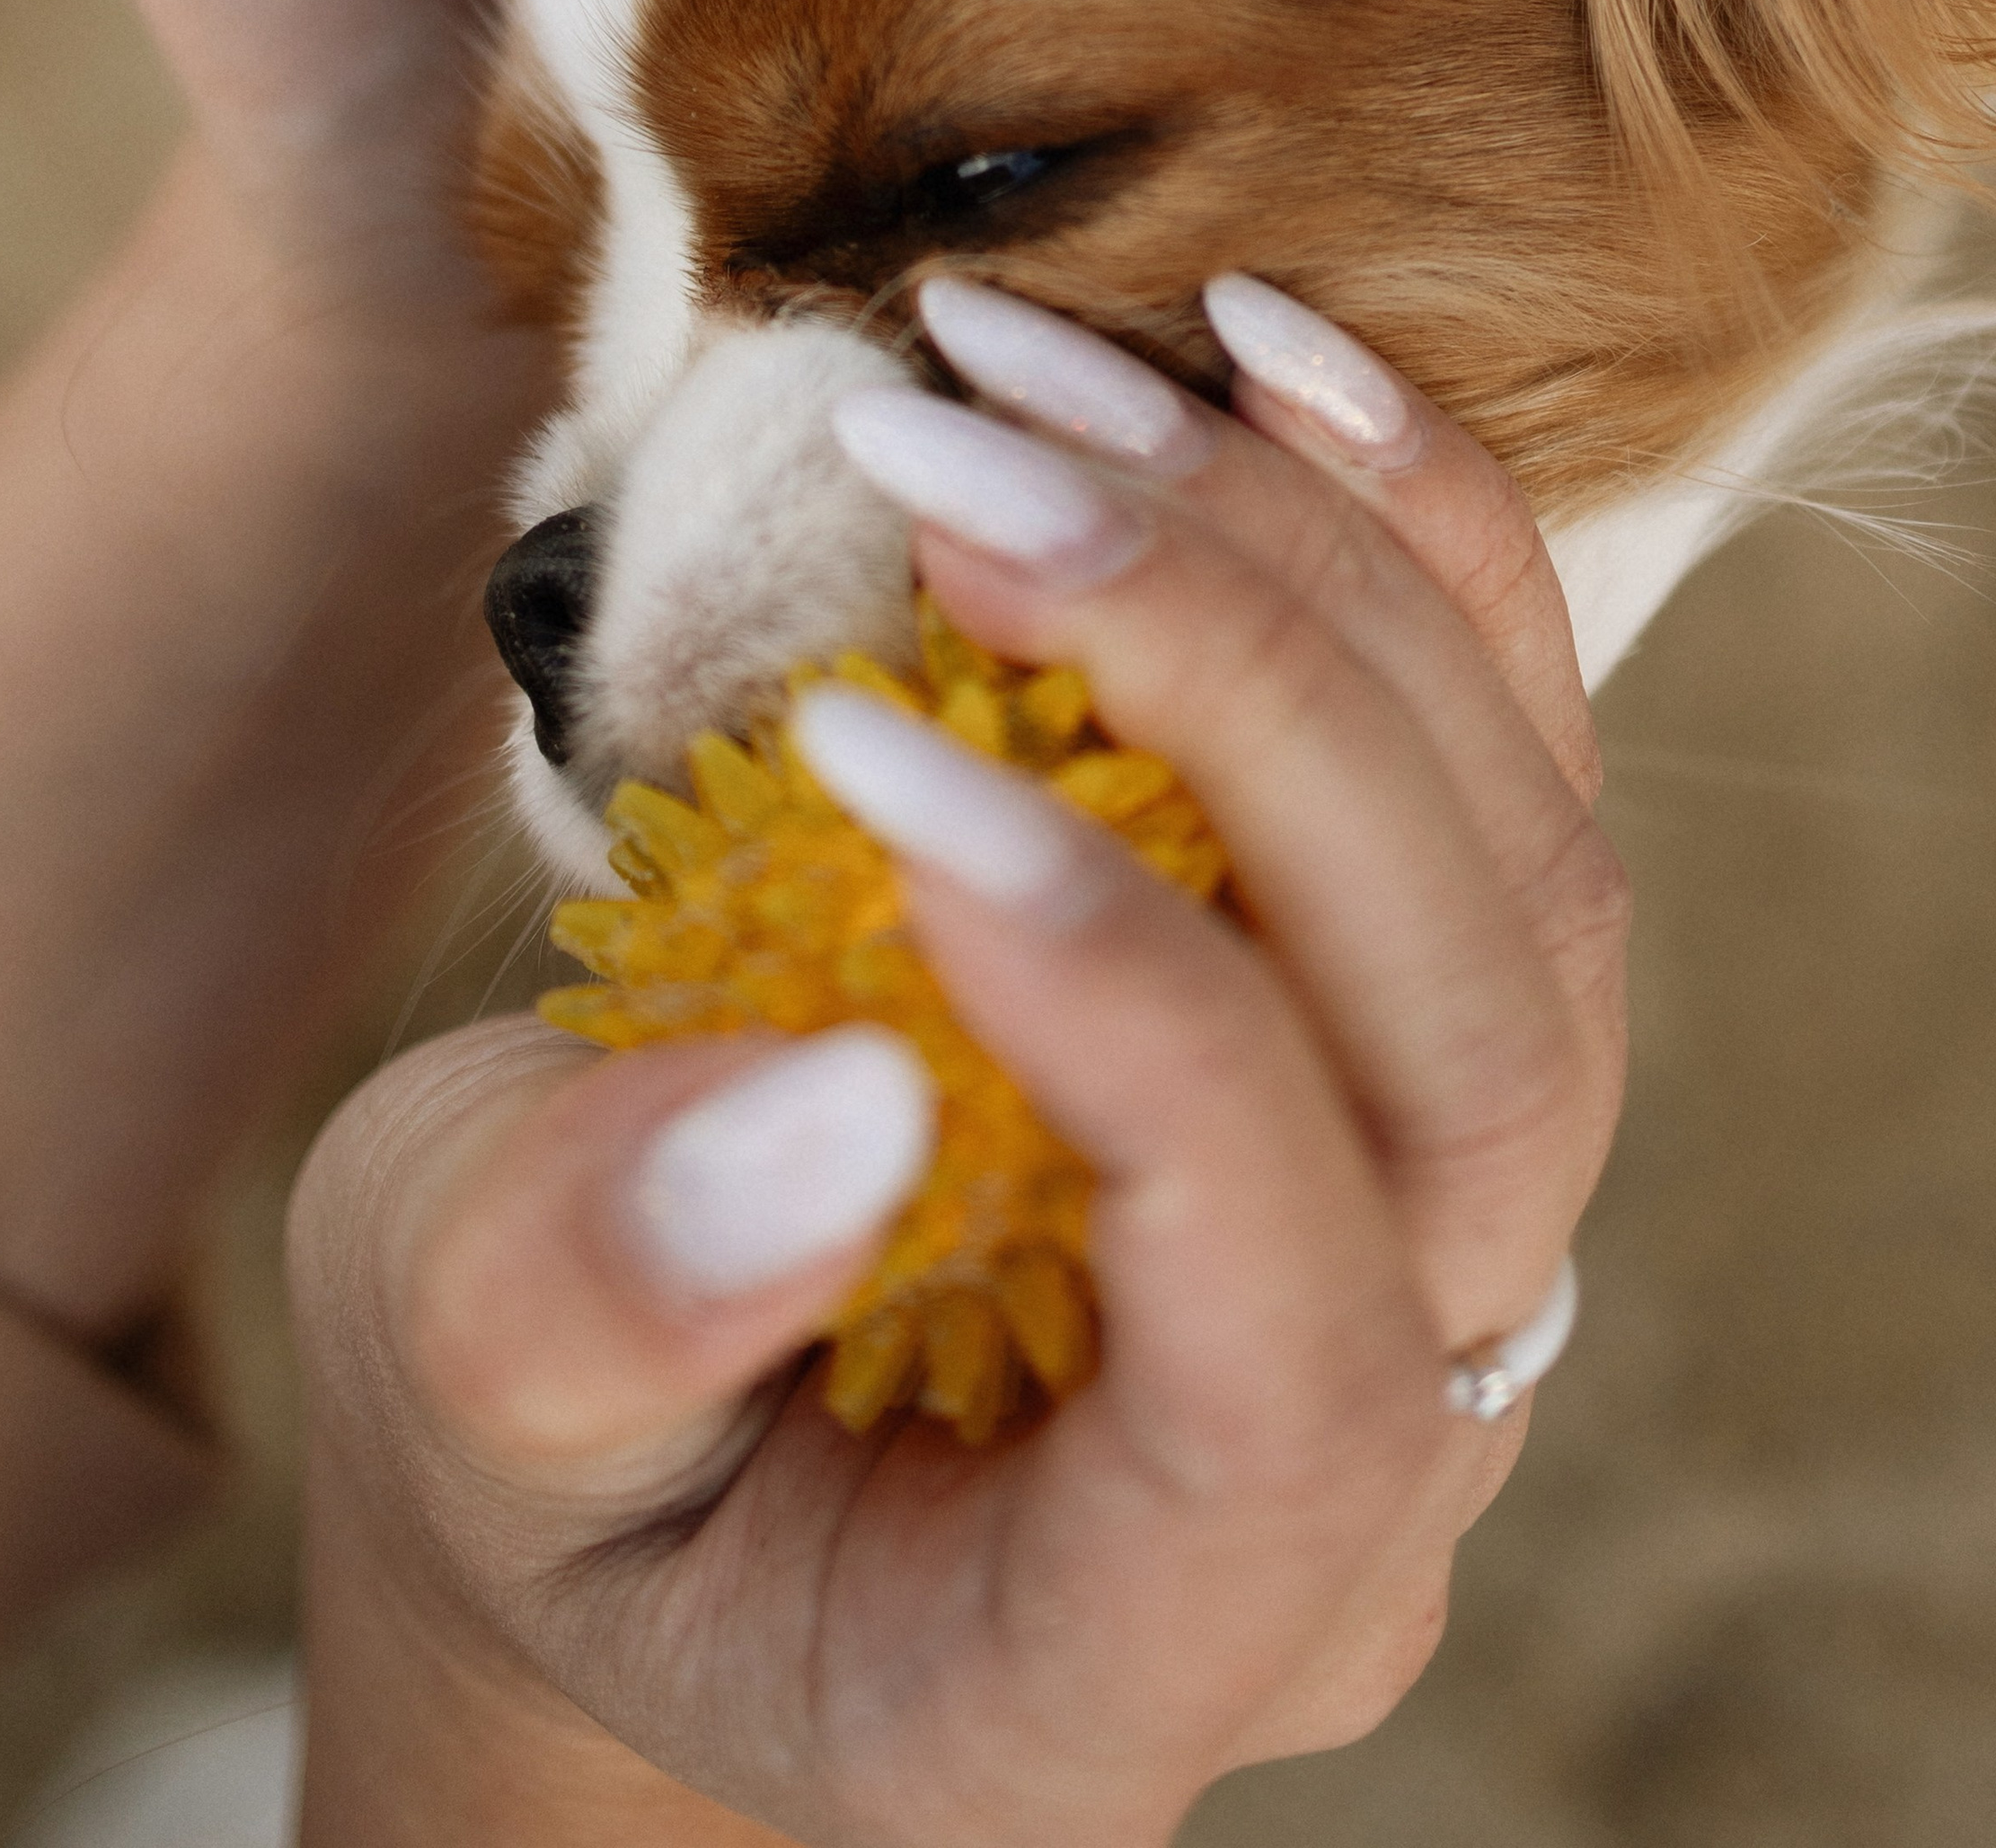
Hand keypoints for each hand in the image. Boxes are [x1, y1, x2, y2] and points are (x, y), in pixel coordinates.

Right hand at [290, 283, 1624, 1846]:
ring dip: (1308, 571)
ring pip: (1535, 884)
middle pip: (1480, 1071)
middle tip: (952, 465)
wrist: (684, 1429)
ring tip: (1037, 369)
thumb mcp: (459, 1401)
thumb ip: (587, 1308)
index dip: (1145, 1041)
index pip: (1290, 1374)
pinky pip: (1519, 762)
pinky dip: (1411, 540)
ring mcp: (1454, 1240)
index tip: (880, 764)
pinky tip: (1249, 350)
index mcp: (1139, 1645)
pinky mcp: (1438, 1021)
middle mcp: (1378, 1460)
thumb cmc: (556, 1455)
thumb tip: (831, 1102)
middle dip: (1240, 707)